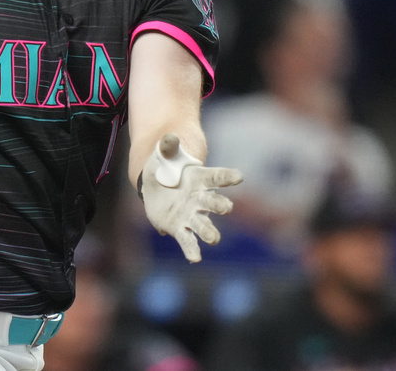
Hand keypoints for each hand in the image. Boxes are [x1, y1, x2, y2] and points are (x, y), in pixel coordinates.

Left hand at [141, 134, 241, 262]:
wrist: (156, 186)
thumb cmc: (165, 166)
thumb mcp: (164, 153)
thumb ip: (168, 146)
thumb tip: (169, 137)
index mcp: (200, 178)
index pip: (217, 176)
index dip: (228, 176)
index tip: (239, 176)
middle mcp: (200, 199)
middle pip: (214, 203)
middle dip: (220, 205)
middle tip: (227, 208)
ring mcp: (192, 215)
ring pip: (204, 225)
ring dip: (210, 232)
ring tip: (214, 239)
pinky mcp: (180, 228)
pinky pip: (188, 241)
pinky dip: (192, 249)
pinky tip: (195, 258)